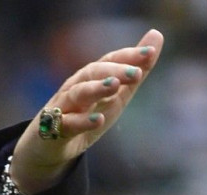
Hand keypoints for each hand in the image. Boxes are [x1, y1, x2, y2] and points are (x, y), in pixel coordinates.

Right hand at [10, 29, 164, 194]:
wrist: (50, 146)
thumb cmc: (86, 116)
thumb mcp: (117, 96)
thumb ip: (136, 73)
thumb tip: (157, 36)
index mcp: (91, 78)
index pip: (110, 61)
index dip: (128, 56)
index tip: (150, 52)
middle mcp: (76, 87)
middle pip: (93, 73)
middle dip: (115, 70)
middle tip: (136, 72)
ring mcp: (64, 107)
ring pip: (78, 93)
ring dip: (96, 88)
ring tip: (114, 85)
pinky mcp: (56, 130)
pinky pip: (69, 123)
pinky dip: (83, 121)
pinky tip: (99, 119)